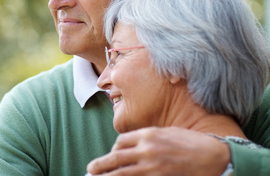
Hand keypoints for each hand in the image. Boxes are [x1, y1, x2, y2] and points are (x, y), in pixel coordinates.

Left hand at [86, 126, 229, 175]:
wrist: (213, 156)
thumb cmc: (190, 142)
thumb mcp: (165, 132)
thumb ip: (147, 138)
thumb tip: (132, 146)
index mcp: (148, 134)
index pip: (121, 141)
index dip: (114, 149)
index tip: (112, 155)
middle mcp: (146, 150)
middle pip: (116, 158)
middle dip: (101, 164)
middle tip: (90, 169)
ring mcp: (152, 167)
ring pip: (122, 174)